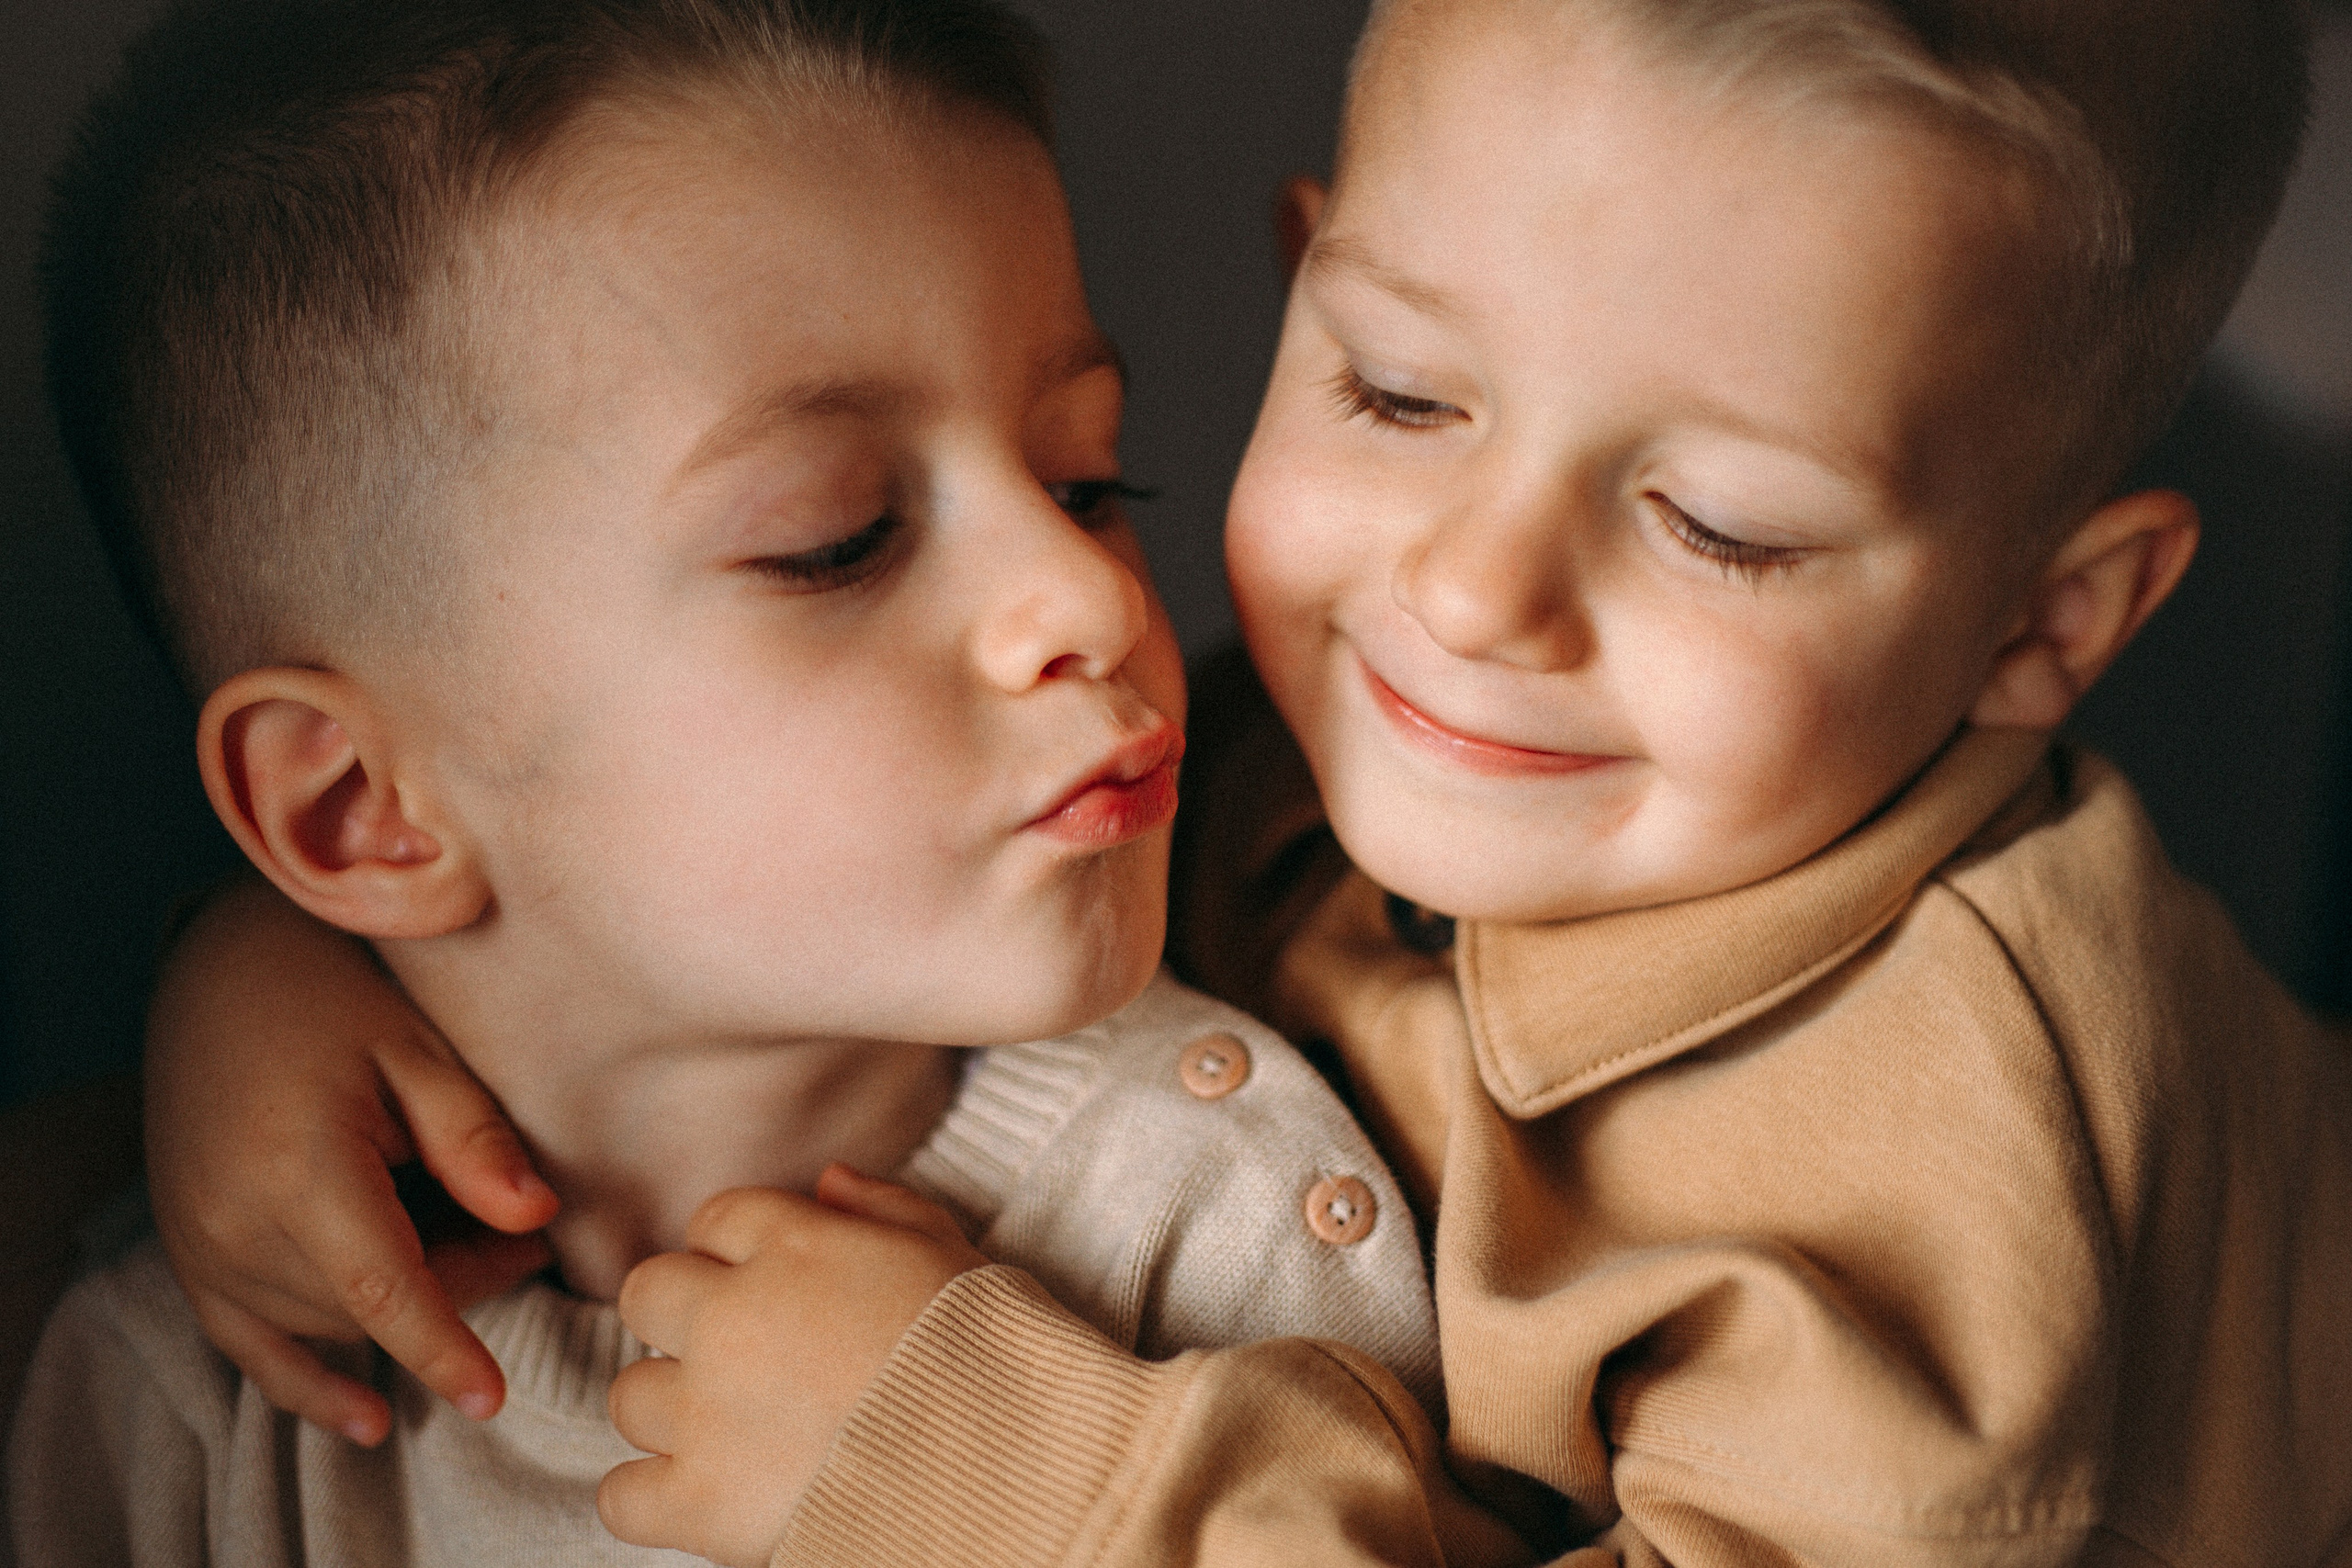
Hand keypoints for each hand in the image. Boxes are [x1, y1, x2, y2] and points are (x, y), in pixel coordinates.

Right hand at [145, 879, 558, 1443]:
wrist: (216, 972)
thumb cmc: (331, 993)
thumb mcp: (418, 1049)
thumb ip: (472, 1138)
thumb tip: (534, 1219)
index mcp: (298, 1171)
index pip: (382, 1290)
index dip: (442, 1348)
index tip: (493, 1398)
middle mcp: (235, 1224)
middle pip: (368, 1306)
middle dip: (464, 1285)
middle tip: (526, 1233)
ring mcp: (202, 1247)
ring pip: (328, 1323)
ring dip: (409, 1306)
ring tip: (475, 1242)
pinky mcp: (191, 1254)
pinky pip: (250, 1345)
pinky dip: (308, 1382)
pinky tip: (367, 1418)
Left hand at [600, 1167, 985, 1567]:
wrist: (1010, 1468)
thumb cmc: (995, 1356)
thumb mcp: (952, 1255)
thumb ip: (885, 1208)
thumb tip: (828, 1179)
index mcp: (797, 1246)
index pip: (717, 1219)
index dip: (738, 1253)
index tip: (768, 1288)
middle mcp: (735, 1317)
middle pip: (648, 1293)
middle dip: (685, 1320)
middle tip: (738, 1358)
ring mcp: (708, 1411)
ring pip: (630, 1394)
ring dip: (673, 1412)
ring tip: (733, 1434)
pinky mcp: (701, 1500)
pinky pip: (621, 1496)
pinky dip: (653, 1501)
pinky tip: (702, 1497)